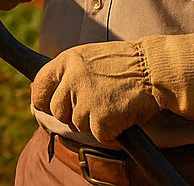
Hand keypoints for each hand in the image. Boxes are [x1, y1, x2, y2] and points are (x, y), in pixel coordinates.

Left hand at [30, 33, 193, 143]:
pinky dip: (111, 131)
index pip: (39, 84)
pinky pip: (98, 135)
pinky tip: (122, 115)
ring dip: (94, 121)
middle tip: (96, 105)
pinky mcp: (100, 118)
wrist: (155, 69)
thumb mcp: (90, 59)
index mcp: (67, 60)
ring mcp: (85, 99)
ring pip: (77, 124)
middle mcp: (72, 78)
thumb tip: (44, 97)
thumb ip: (68, 74)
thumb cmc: (125, 65)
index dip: (41, 99)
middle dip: (73, 113)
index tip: (46, 105)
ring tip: (113, 104)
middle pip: (57, 110)